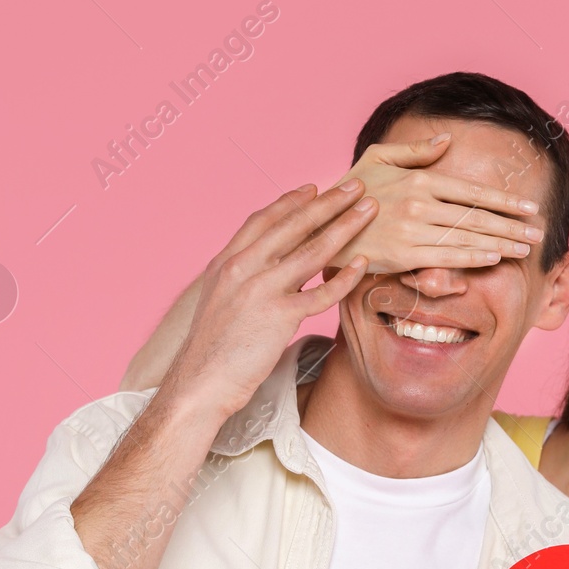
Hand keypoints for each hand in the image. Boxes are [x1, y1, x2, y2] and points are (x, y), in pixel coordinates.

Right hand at [157, 181, 377, 420]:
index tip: (315, 188)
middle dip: (328, 202)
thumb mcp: (221, 301)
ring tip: (369, 211)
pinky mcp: (279, 316)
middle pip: (293, 225)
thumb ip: (244, 279)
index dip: (291, 201)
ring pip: (312, 250)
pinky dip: (345, 276)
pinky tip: (363, 263)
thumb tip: (270, 268)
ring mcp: (261, 290)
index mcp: (226, 262)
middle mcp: (242, 268)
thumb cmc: (213, 350)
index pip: (263, 219)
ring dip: (345, 226)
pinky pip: (321, 291)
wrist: (199, 382)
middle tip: (355, 186)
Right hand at [329, 134, 543, 273]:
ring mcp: (412, 230)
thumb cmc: (354, 190)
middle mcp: (420, 204)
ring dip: (500, 244)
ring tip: (526, 248)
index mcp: (419, 179)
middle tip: (539, 232)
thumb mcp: (379, 158)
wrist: (322, 224)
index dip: (505, 201)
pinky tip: (494, 258)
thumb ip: (416, 151)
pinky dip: (473, 257)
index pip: (472, 191)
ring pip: (466, 237)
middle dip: (512, 225)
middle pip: (476, 217)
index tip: (530, 207)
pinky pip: (446, 257)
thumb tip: (448, 139)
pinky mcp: (403, 255)